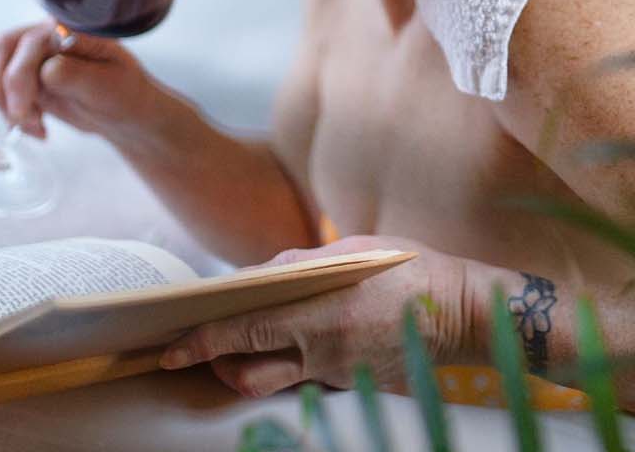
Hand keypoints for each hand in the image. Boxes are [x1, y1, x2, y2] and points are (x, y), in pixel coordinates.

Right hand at [0, 22, 170, 142]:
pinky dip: (6, 108)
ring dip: (3, 101)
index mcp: (71, 27)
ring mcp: (33, 52)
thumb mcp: (106, 86)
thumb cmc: (124, 94)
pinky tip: (33, 125)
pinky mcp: (24, 72)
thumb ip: (74, 74)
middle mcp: (48, 32)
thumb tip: (45, 69)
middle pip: (0, 48)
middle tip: (26, 121)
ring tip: (35, 125)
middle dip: (4, 90)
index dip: (21, 77)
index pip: (29, 41)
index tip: (28, 112)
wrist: (124, 112)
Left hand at [159, 235, 478, 397]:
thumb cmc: (410, 272)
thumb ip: (302, 264)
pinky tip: (296, 342)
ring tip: (240, 348)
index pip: (244, 333)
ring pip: (274, 383)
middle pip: (247, 374)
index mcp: (321, 314)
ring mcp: (339, 374)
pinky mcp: (352, 383)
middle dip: (216, 364)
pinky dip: (290, 363)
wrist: (462, 312)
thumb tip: (260, 276)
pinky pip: (307, 379)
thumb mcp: (354, 251)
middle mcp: (324, 352)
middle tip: (201, 349)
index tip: (172, 348)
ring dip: (248, 368)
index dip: (201, 343)